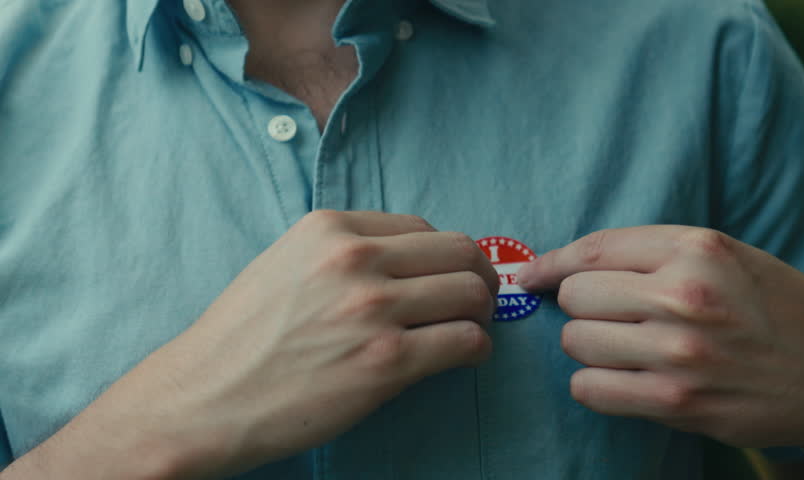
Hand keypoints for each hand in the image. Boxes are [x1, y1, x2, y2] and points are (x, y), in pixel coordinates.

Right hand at [5, 211, 497, 479]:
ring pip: (469, 293)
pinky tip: (464, 356)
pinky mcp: (387, 361)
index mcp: (330, 229)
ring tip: (471, 328)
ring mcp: (373, 309)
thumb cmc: (240, 337)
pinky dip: (476, 348)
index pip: (421, 227)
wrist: (203, 398)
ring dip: (480, 312)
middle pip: (457, 252)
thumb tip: (402, 261)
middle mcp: (355, 259)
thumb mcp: (285, 264)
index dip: (443, 253)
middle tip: (476, 299)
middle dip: (476, 276)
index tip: (447, 274)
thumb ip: (341, 252)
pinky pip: (465, 341)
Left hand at [518, 226, 803, 461]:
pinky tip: (620, 379)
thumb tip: (564, 266)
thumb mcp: (725, 255)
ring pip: (576, 342)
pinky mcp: (677, 402)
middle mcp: (686, 295)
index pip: (593, 250)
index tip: (532, 276)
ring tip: (623, 347)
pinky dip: (594, 385)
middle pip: (577, 296)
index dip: (552, 264)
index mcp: (697, 248)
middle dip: (582, 306)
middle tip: (610, 315)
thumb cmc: (776, 307)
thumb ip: (652, 253)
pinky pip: (590, 389)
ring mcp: (680, 352)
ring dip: (589, 347)